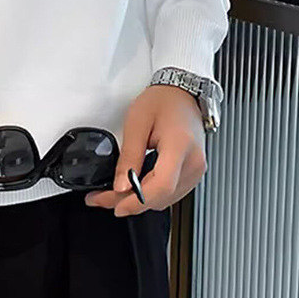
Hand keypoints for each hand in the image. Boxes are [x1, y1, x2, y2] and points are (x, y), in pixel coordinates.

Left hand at [85, 84, 207, 215]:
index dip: (137, 201)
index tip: (117, 206)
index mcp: (179, 146)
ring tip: (113, 194)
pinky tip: (135, 187)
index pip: (161, 186)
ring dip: (140, 200)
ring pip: (167, 198)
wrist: (183, 92)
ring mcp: (196, 169)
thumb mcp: (137, 123)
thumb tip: (120, 185)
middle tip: (102, 199)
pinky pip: (172, 192)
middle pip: (162, 197)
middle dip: (130, 202)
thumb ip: (129, 156)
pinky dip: (152, 193)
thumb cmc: (162, 101)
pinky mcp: (193, 171)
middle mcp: (193, 162)